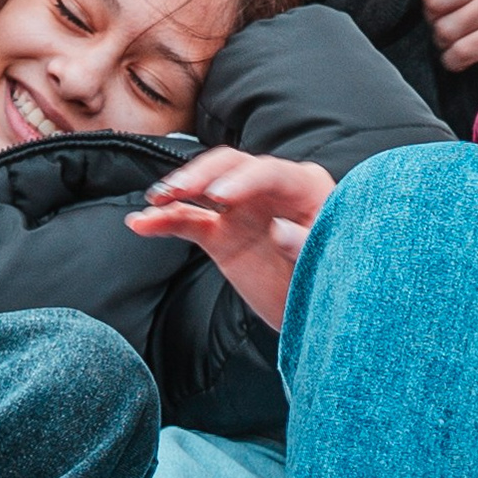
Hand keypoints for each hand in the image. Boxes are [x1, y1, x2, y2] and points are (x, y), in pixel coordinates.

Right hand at [126, 147, 335, 327]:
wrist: (322, 309)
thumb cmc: (335, 276)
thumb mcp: (330, 262)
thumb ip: (306, 246)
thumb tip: (279, 230)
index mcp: (305, 187)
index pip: (269, 172)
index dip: (244, 180)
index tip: (219, 196)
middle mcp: (269, 190)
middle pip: (230, 167)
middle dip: (202, 175)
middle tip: (178, 191)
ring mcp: (241, 210)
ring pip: (203, 188)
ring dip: (177, 191)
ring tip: (155, 201)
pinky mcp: (220, 233)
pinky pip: (188, 221)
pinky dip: (164, 221)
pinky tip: (141, 224)